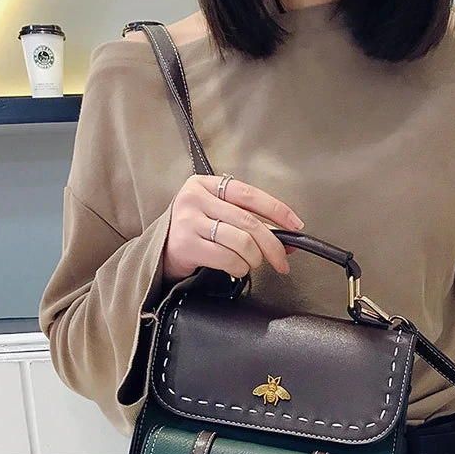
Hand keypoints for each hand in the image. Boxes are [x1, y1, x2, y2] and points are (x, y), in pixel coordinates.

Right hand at [162, 173, 304, 285]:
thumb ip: (247, 221)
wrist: (159, 253)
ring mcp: (188, 220)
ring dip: (254, 259)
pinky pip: (227, 258)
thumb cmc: (193, 234)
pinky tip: (236, 269)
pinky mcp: (186, 244)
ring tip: (251, 264)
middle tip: (282, 260)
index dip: (277, 210)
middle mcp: (195, 198)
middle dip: (273, 245)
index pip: (249, 194)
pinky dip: (239, 268)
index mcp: (206, 184)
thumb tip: (288, 239)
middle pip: (249, 221)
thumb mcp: (216, 216)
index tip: (295, 225)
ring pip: (241, 241)